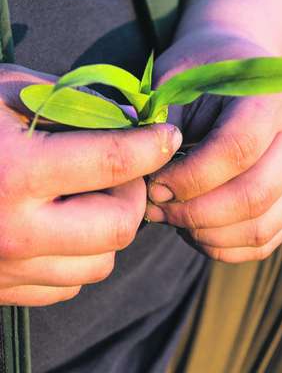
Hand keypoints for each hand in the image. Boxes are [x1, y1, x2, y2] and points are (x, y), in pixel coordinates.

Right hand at [0, 64, 181, 305]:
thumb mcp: (4, 91)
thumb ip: (74, 103)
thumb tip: (133, 118)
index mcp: (13, 172)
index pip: (112, 161)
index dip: (151, 145)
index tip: (167, 135)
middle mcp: (14, 230)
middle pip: (118, 226)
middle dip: (134, 194)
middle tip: (124, 170)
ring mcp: (7, 267)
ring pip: (101, 261)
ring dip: (110, 227)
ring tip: (92, 198)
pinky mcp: (2, 288)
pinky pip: (71, 283)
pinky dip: (83, 255)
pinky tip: (65, 227)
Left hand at [146, 31, 281, 262]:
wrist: (239, 71)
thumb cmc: (202, 74)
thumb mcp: (176, 80)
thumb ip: (159, 124)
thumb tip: (138, 174)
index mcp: (270, 99)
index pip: (236, 150)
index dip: (189, 178)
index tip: (153, 186)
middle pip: (254, 196)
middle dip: (196, 213)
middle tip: (157, 209)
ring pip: (261, 227)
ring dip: (208, 234)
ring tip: (172, 218)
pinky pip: (264, 240)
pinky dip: (225, 246)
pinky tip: (195, 229)